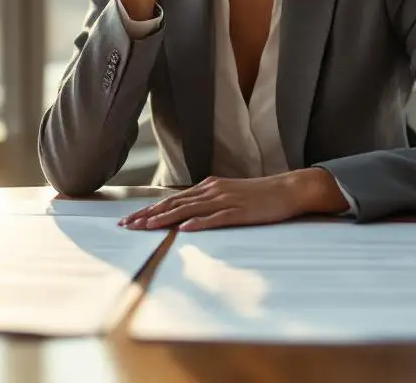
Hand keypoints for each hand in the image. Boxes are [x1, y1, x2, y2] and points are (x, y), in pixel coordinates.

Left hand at [118, 170, 349, 231]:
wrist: (288, 189)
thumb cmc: (259, 196)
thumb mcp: (229, 195)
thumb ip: (209, 202)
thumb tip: (187, 214)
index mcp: (208, 187)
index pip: (172, 200)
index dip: (149, 209)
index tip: (130, 220)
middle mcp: (212, 191)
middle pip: (174, 203)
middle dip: (148, 215)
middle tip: (126, 225)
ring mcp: (225, 200)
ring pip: (189, 210)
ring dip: (166, 219)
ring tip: (146, 226)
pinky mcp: (239, 211)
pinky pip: (215, 218)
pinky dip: (198, 223)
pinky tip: (184, 228)